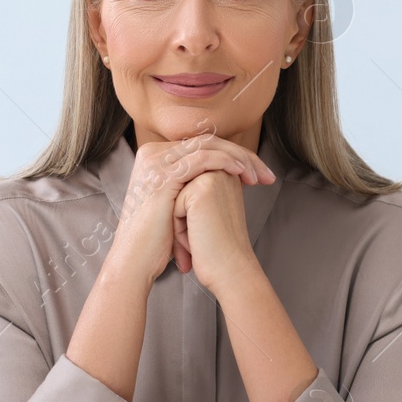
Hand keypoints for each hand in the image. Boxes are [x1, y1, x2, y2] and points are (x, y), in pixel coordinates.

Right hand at [105, 131, 274, 286]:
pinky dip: (226, 162)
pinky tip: (243, 173)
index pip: (203, 145)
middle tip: (266, 173)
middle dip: (242, 155)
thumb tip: (225, 175)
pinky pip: (202, 158)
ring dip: (239, 158)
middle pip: (208, 141)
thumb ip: (193, 184)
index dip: (234, 156)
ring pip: (208, 146)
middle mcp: (153, 153)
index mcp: (156, 157)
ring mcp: (156, 161)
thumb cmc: (157, 238)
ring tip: (259, 175)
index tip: (259, 174)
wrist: (135, 260)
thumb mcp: (176, 203)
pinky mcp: (162, 173)